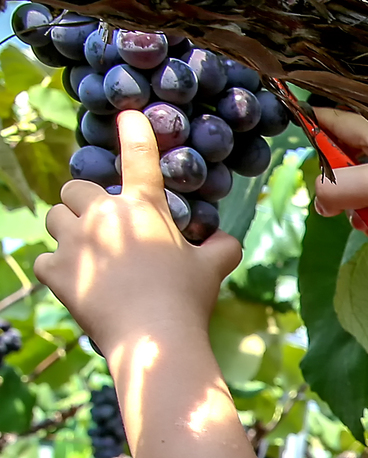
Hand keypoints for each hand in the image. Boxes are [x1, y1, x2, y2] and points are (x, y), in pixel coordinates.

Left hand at [33, 110, 240, 353]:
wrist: (153, 338)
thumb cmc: (187, 300)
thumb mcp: (212, 270)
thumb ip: (222, 247)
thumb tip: (227, 240)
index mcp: (144, 208)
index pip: (140, 159)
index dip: (135, 133)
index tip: (129, 116)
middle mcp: (103, 215)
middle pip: (75, 189)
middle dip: (84, 204)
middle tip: (100, 226)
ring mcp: (74, 241)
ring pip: (54, 218)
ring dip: (68, 231)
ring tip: (86, 254)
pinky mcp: (55, 269)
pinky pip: (46, 259)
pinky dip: (59, 270)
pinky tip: (79, 285)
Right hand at [307, 109, 367, 269]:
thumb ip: (332, 188)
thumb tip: (320, 201)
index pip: (346, 122)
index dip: (323, 119)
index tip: (302, 116)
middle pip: (350, 164)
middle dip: (338, 183)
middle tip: (330, 198)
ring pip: (361, 194)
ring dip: (356, 210)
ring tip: (365, 221)